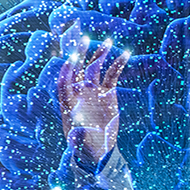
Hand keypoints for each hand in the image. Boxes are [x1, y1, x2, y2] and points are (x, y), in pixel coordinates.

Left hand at [57, 21, 128, 163]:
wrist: (98, 150)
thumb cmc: (84, 147)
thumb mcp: (78, 144)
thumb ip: (77, 136)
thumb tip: (77, 132)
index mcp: (68, 103)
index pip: (64, 82)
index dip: (67, 71)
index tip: (71, 60)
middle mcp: (79, 93)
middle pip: (77, 69)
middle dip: (80, 54)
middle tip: (85, 40)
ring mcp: (93, 91)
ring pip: (95, 68)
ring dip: (100, 55)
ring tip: (108, 42)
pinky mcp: (108, 93)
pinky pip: (112, 75)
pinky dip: (118, 64)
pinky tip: (125, 54)